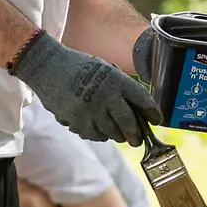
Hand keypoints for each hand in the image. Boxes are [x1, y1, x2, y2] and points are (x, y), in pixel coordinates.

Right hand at [13, 32, 162, 144]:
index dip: (153, 112)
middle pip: (129, 123)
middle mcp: (106, 95)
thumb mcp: (106, 70)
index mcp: (117, 79)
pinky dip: (99, 135)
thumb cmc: (81, 68)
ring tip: (120, 136)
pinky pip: (94, 135)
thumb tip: (138, 109)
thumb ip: (121, 88)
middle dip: (136, 135)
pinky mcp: (77, 120)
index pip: (142, 99)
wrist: (49, 67)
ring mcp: (91, 110)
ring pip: (112, 132)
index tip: (157, 120)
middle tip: (137, 140)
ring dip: (118, 136)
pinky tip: (100, 131)